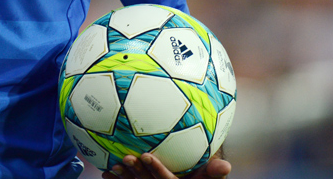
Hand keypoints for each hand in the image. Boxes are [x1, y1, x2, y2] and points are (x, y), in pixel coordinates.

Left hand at [102, 153, 230, 178]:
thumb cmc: (197, 178)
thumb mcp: (205, 178)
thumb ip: (213, 173)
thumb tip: (227, 166)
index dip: (157, 169)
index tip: (146, 155)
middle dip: (137, 172)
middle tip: (126, 157)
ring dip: (123, 177)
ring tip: (113, 165)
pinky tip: (105, 172)